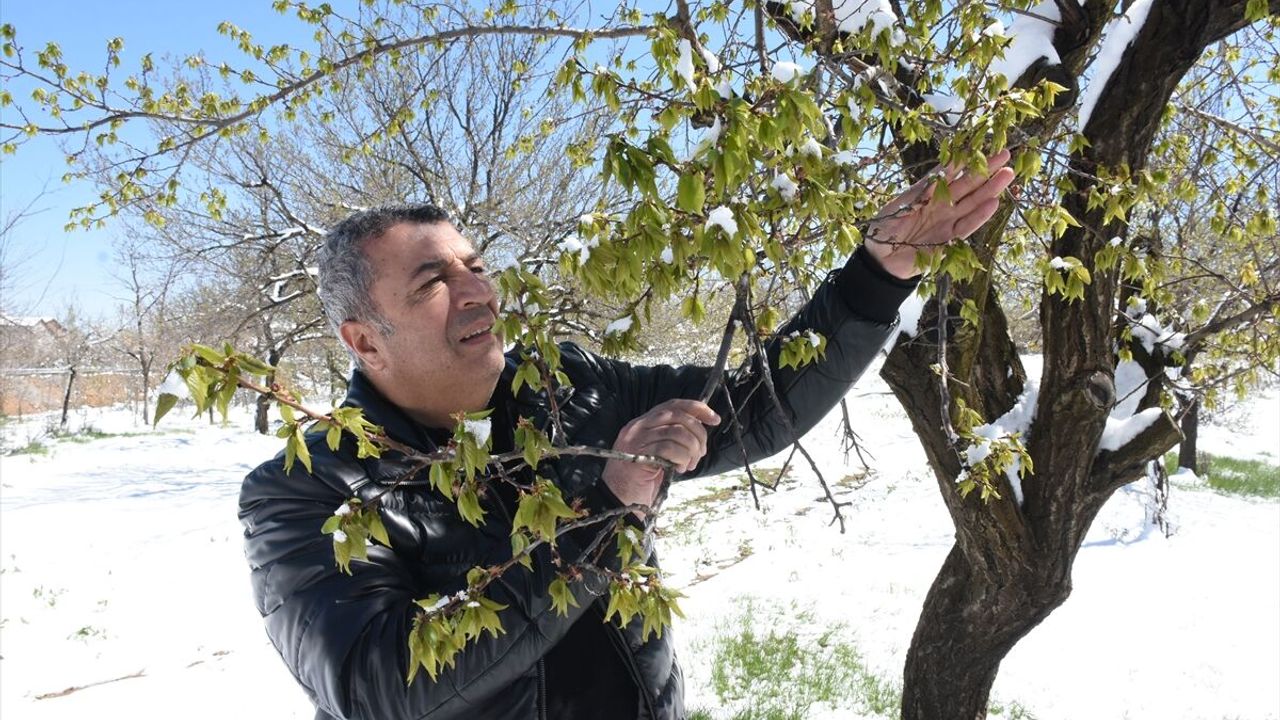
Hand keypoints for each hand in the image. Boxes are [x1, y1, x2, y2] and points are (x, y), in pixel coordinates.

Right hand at [603, 399, 721, 512]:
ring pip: (677, 432)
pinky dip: (682, 458)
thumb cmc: (640, 480)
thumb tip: (700, 431)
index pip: (673, 405)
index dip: (697, 408)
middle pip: (678, 415)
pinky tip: (679, 469)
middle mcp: (637, 426)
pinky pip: (670, 448)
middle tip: (701, 453)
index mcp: (642, 423)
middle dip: (698, 433)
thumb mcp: (658, 453)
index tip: (714, 419)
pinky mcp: (638, 454)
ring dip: (691, 449)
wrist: (618, 501)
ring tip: (689, 464)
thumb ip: (672, 438)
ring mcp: (636, 439)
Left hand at [865, 149, 1015, 278]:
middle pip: (967, 185)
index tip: (980, 146)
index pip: (949, 172)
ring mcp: (947, 221)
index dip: (964, 160)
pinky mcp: (949, 240)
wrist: (880, 259)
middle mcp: (941, 204)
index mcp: (927, 192)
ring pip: (973, 203)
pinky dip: (980, 216)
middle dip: (986, 170)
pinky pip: (966, 226)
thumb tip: (937, 176)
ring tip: (1007, 174)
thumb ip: (919, 193)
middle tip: (1006, 155)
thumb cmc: (884, 228)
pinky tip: (994, 203)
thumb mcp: (898, 206)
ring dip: (990, 189)